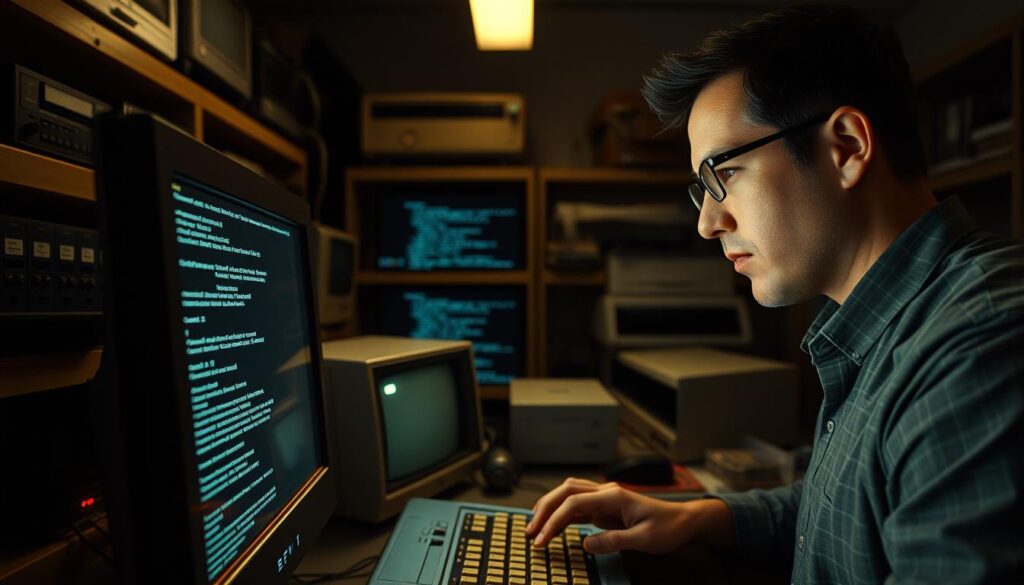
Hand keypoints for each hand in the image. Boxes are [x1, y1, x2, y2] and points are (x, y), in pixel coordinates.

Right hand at [525, 477, 734, 554]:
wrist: (684, 521)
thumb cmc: (668, 527)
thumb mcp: (645, 539)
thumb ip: (615, 541)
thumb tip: (586, 544)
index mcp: (614, 496)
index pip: (574, 503)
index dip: (554, 521)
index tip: (542, 539)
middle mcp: (606, 492)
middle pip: (565, 492)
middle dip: (544, 509)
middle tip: (530, 531)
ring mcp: (604, 498)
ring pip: (568, 495)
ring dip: (550, 509)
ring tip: (535, 528)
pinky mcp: (605, 508)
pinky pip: (577, 507)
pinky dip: (561, 516)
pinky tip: (552, 527)